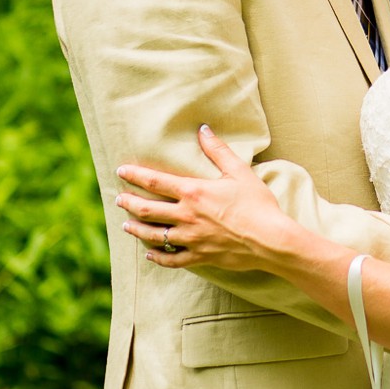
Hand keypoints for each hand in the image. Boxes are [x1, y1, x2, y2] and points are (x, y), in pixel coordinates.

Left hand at [115, 125, 292, 271]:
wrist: (270, 239)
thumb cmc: (257, 204)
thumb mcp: (239, 172)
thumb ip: (218, 150)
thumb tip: (203, 129)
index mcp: (193, 192)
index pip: (155, 181)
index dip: (135, 175)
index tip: (121, 171)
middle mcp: (186, 215)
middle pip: (146, 209)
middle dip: (129, 203)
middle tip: (119, 199)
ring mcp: (191, 238)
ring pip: (153, 235)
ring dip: (136, 230)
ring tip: (126, 226)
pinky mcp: (199, 256)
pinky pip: (172, 259)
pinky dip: (158, 257)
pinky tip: (150, 254)